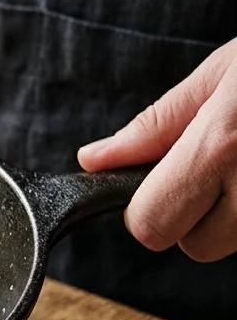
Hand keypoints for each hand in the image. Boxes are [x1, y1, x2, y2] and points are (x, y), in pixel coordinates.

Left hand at [78, 36, 236, 261]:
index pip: (149, 224)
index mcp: (222, 145)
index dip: (148, 207)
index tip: (162, 181)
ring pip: (236, 244)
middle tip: (220, 167)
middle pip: (194, 247)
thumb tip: (96, 160)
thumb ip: (156, 126)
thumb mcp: (225, 72)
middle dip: (194, 216)